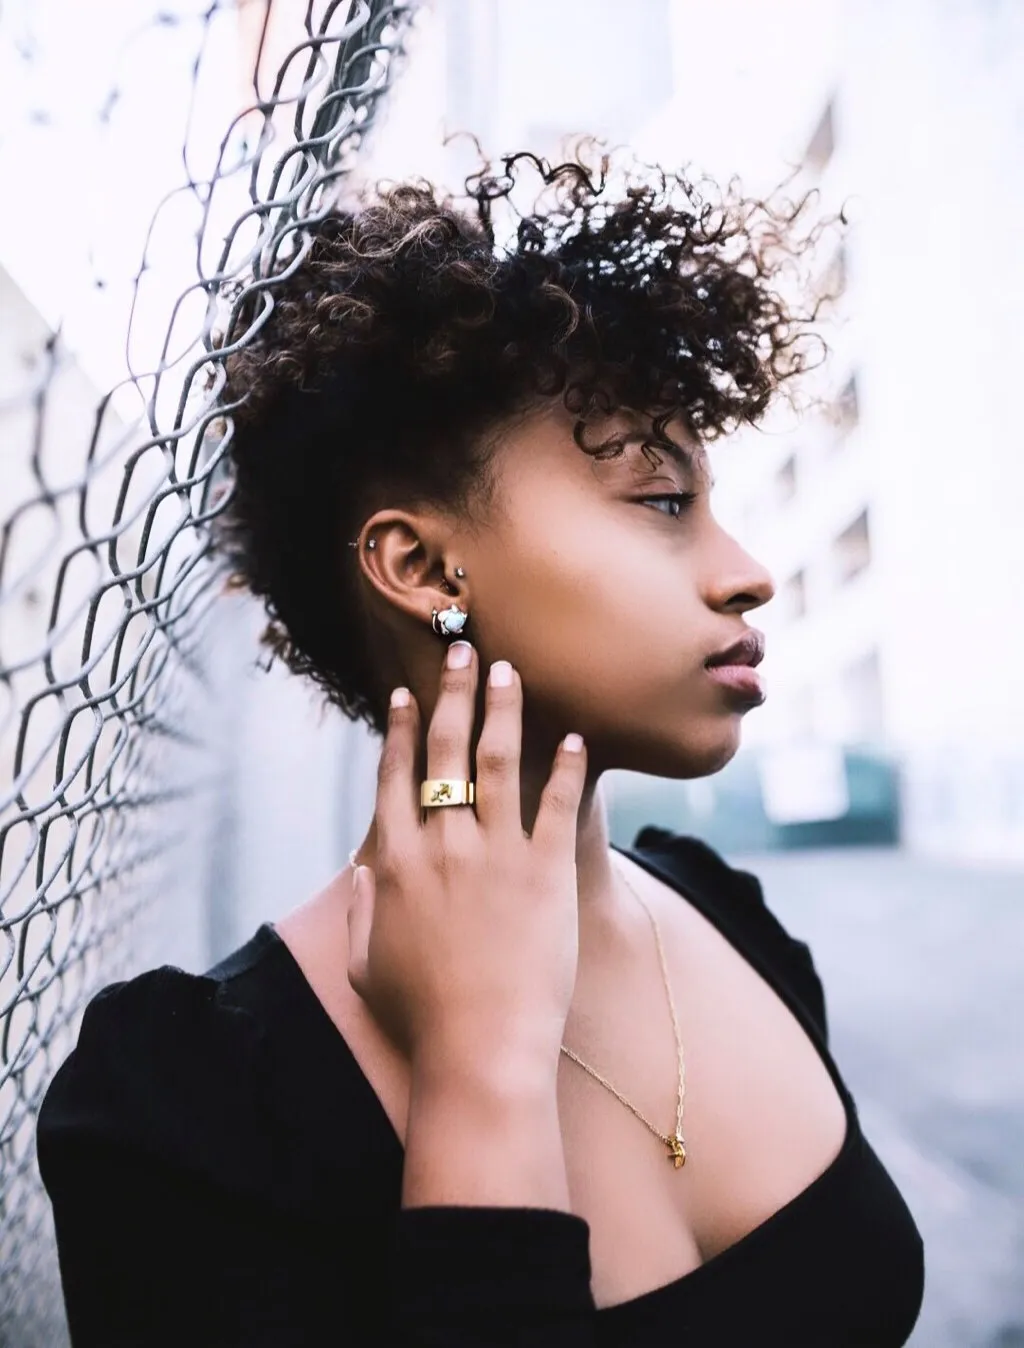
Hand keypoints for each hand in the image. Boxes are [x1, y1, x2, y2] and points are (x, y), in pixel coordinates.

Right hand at [346, 642, 587, 1082]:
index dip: (404, 731)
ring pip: (497, 762)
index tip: (410, 695)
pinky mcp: (546, 871)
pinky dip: (567, 769)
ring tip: (510, 670)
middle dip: (454, 694)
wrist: (480, 1051)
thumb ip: (364, 904)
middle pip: (446, 752)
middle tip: (463, 650)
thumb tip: (366, 862)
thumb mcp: (367, 961)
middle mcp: (443, 844)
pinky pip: (559, 806)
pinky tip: (575, 737)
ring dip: (504, 710)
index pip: (396, 777)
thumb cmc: (421, 1017)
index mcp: (396, 862)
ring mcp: (496, 853)